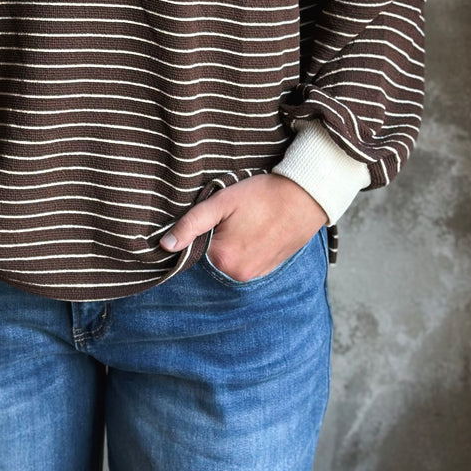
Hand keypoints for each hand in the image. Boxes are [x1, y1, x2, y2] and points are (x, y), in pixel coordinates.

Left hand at [160, 174, 327, 282]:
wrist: (305, 197)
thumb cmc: (262, 195)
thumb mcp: (222, 202)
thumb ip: (191, 224)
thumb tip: (164, 246)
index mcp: (223, 260)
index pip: (193, 252)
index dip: (195, 233)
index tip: (209, 218)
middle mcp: (238, 275)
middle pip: (211, 257)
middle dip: (214, 239)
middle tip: (229, 217)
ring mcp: (256, 275)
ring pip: (228, 260)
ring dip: (229, 245)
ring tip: (243, 222)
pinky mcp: (269, 270)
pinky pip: (245, 262)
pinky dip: (244, 249)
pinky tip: (253, 230)